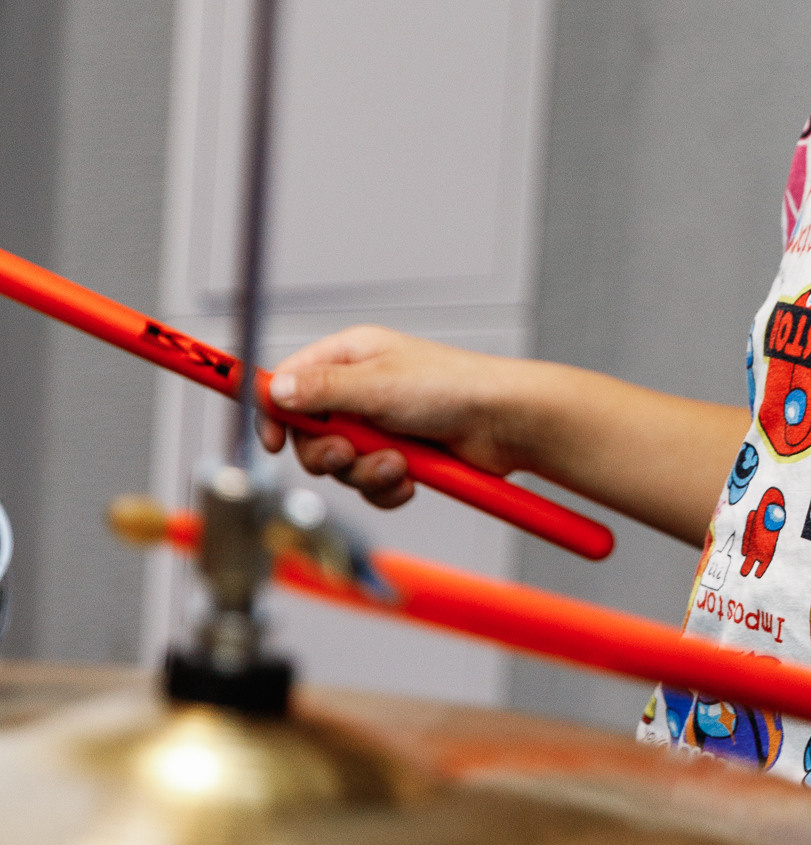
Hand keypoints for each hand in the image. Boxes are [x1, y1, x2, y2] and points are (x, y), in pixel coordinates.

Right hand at [257, 326, 523, 510]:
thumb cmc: (454, 387)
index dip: (274, 412)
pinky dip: (387, 486)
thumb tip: (276, 391)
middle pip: (311, 433)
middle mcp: (361, 390)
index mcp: (351, 358)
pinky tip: (410, 477)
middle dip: (329, 452)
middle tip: (349, 451)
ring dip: (365, 471)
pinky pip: (371, 483)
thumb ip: (322, 390)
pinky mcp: (400, 456)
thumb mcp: (378, 385)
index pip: (290, 382)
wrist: (506, 422)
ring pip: (342, 464)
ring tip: (397, 462)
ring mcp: (381, 425)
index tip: (271, 441)